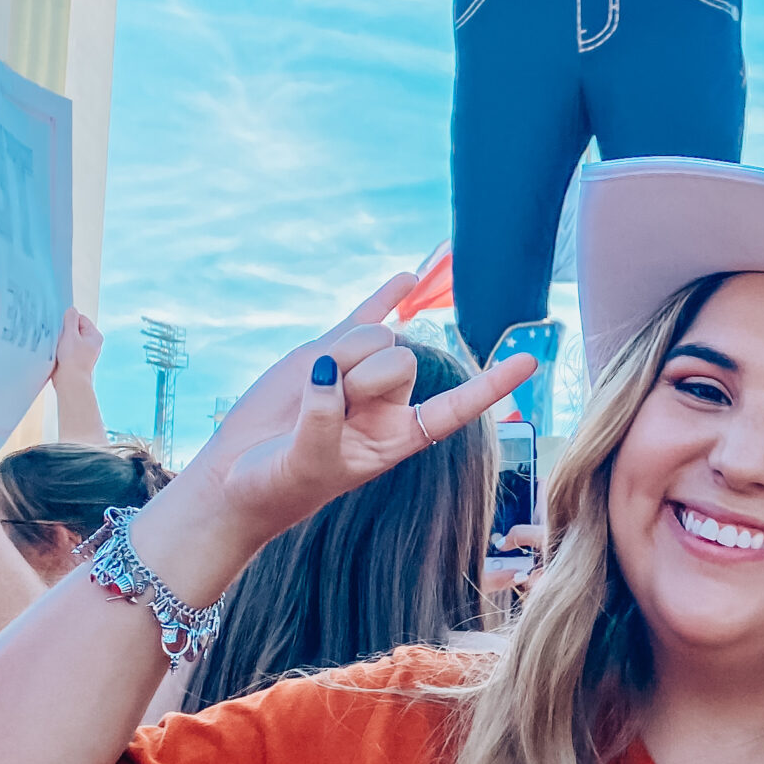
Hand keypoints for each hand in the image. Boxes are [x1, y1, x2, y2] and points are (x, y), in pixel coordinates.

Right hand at [51, 308, 102, 384]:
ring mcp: (83, 351)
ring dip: (61, 340)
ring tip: (59, 348)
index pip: (80, 318)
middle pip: (74, 328)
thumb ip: (70, 319)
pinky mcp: (75, 358)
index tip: (62, 328)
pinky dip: (60, 349)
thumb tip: (71, 310)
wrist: (70, 382)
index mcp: (95, 336)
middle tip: (60, 339)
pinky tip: (57, 353)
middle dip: (64, 331)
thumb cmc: (72, 361)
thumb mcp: (70, 334)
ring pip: (68, 338)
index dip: (69, 321)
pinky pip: (65, 348)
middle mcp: (91, 343)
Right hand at [189, 279, 536, 554]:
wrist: (233, 477)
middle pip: (402, 361)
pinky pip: (363, 316)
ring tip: (308, 396)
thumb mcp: (305, 462)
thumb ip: (322, 420)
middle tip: (327, 409)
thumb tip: (331, 370)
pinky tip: (409, 276)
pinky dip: (386, 296)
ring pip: (374, 339)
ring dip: (343, 356)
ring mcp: (355, 374)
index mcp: (396, 439)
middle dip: (367, 376)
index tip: (531, 359)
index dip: (492, 384)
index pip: (456, 408)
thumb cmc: (277, 486)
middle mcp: (384, 404)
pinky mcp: (322, 353)